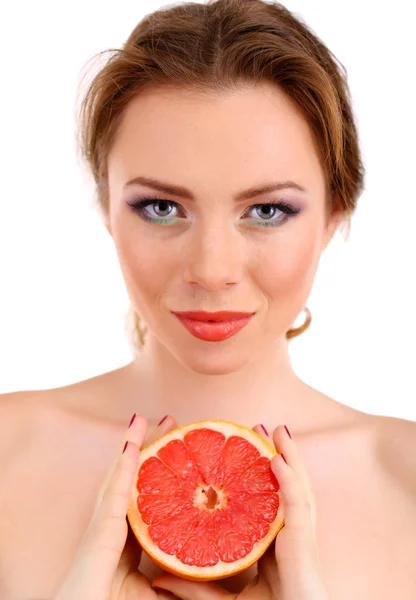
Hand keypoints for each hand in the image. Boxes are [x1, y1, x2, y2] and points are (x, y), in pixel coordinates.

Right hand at [54, 414, 177, 599]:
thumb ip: (181, 576)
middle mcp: (112, 529)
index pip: (145, 498)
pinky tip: (133, 444)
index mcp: (126, 541)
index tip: (177, 452)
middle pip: (132, 479)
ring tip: (143, 419)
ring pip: (119, 477)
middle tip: (167, 424)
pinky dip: (124, 468)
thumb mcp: (158, 595)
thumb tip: (209, 563)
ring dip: (132, 445)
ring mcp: (103, 530)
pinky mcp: (99, 536)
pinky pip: (115, 495)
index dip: (158, 472)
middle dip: (147, 449)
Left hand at [151, 424, 329, 599]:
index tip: (241, 453)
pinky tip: (276, 458)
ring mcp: (297, 539)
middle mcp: (286, 537)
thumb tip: (158, 578)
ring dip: (288, 456)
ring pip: (296, 488)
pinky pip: (295, 506)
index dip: (256, 476)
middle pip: (283, 488)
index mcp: (270, 546)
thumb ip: (193, 587)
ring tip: (275, 430)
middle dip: (275, 455)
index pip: (262, 503)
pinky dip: (287, 480)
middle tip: (259, 429)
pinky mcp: (302, 546)